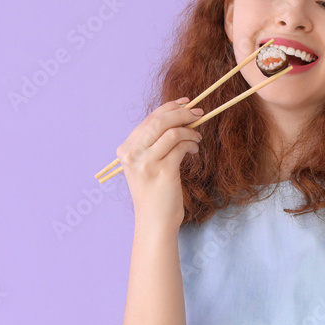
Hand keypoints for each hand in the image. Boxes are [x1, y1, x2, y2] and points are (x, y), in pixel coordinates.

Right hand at [115, 97, 203, 232]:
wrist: (154, 221)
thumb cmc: (154, 193)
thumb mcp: (146, 165)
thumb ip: (154, 143)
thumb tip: (178, 117)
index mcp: (126, 150)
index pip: (148, 120)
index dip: (169, 107)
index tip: (186, 103)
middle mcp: (132, 154)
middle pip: (159, 121)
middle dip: (182, 113)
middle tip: (199, 113)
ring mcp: (146, 163)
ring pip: (171, 131)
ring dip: (189, 130)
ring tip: (197, 137)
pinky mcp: (163, 171)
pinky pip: (180, 146)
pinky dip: (191, 142)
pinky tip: (194, 148)